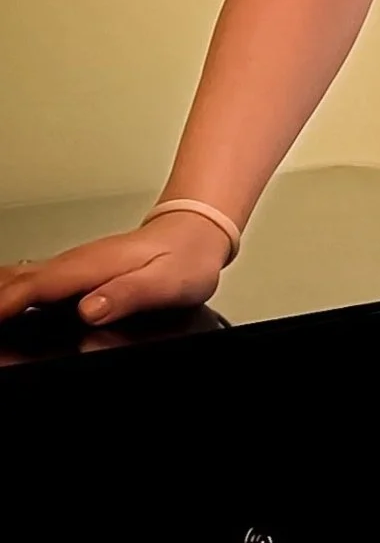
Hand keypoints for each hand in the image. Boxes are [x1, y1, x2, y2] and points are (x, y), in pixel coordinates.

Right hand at [0, 213, 229, 330]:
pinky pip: (35, 278)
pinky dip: (13, 288)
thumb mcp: (165, 283)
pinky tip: (6, 297)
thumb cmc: (185, 258)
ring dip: (0, 291)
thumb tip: (91, 309)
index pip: (36, 288)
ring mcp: (76, 263)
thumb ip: (127, 294)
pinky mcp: (79, 268)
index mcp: (92, 266)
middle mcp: (78, 261)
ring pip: (23, 276)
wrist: (197, 232)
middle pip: (20, 280)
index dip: (6, 304)